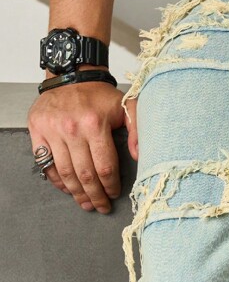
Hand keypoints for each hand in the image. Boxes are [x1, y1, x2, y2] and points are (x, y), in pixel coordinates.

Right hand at [27, 77, 130, 212]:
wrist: (71, 75)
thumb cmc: (99, 96)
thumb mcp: (126, 106)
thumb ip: (138, 130)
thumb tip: (139, 156)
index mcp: (94, 124)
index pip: (104, 167)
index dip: (110, 186)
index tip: (114, 194)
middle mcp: (71, 128)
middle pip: (85, 175)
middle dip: (95, 196)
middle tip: (101, 207)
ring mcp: (52, 130)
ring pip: (66, 173)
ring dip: (77, 193)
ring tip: (86, 204)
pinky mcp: (37, 129)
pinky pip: (46, 163)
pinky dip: (57, 180)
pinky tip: (68, 188)